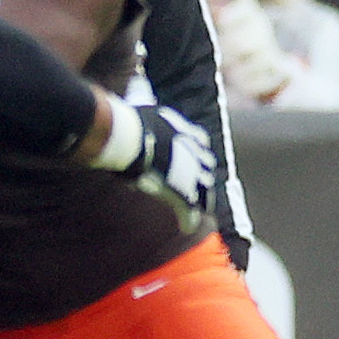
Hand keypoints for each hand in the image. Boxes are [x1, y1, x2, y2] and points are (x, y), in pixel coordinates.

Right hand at [104, 103, 219, 232]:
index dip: (196, 150)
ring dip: (201, 198)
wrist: (131, 139)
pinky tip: (186, 226)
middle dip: (203, 174)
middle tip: (199, 182)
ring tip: (198, 206)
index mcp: (188, 133)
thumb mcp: (148, 116)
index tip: (192, 155)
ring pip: (206, 192)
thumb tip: (136, 112)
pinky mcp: (183, 194)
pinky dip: (188, 220)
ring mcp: (193, 175)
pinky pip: (191, 212)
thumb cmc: (131, 125)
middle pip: (207, 166)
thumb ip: (151, 120)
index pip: (200, 141)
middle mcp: (196, 154)